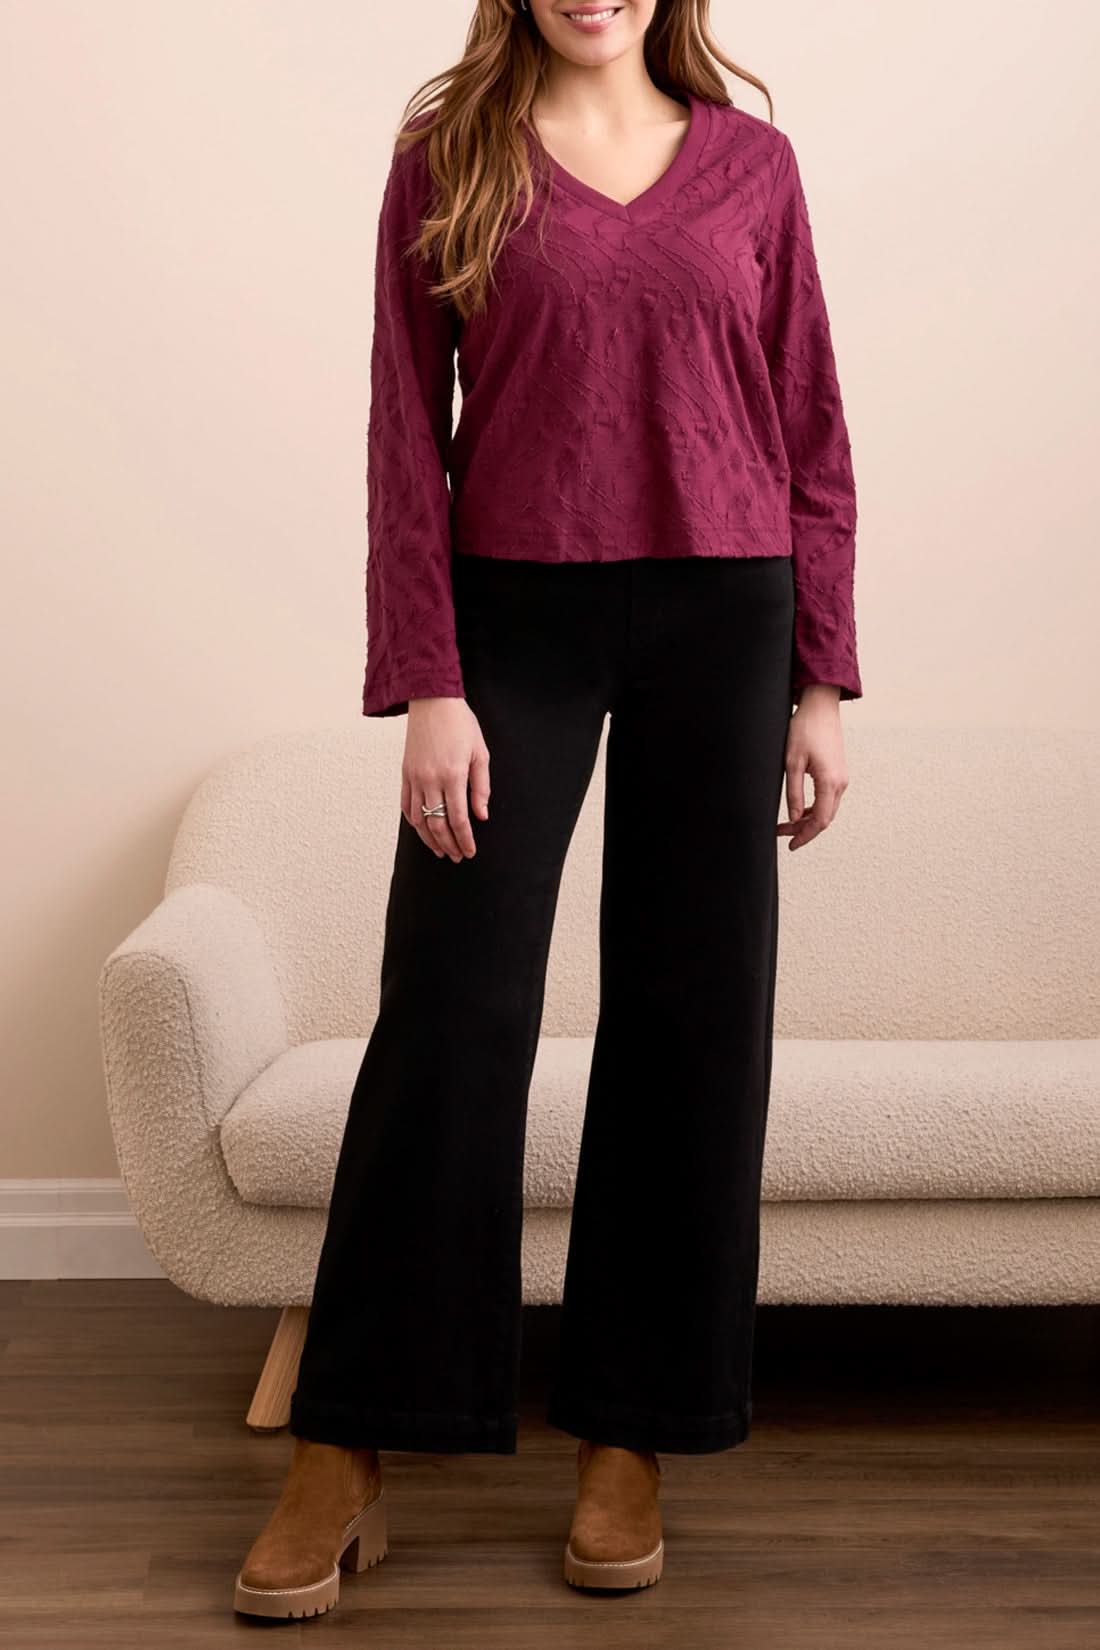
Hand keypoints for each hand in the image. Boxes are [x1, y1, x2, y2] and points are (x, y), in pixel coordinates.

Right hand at [401, 697, 490, 861]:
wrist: (431, 700)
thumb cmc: (461, 725)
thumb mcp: (480, 753)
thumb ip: (481, 787)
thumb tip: (481, 816)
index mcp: (452, 775)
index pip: (458, 819)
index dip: (464, 839)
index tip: (470, 852)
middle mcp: (430, 780)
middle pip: (437, 824)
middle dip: (449, 845)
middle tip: (457, 857)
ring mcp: (414, 778)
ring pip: (418, 820)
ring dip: (430, 840)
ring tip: (441, 852)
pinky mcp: (405, 774)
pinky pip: (406, 806)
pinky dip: (414, 823)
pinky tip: (423, 831)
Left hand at [777, 685, 848, 850]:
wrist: (821, 707)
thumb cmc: (804, 729)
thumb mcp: (791, 763)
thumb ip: (792, 792)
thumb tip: (792, 818)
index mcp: (830, 782)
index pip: (819, 821)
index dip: (804, 836)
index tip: (791, 845)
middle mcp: (841, 783)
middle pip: (824, 818)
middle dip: (803, 830)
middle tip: (781, 834)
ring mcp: (842, 778)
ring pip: (827, 810)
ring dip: (808, 819)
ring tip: (786, 824)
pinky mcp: (838, 773)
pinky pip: (828, 799)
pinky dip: (814, 808)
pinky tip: (798, 809)